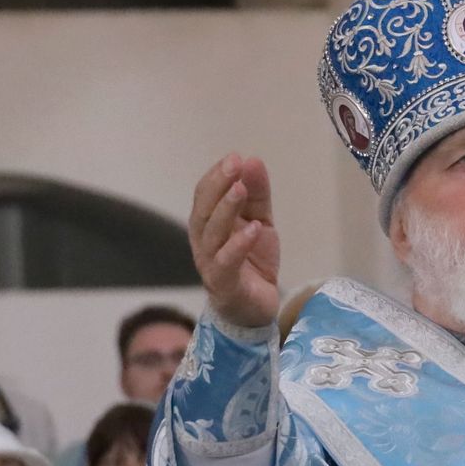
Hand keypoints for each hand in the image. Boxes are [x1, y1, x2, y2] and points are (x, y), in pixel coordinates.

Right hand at [189, 154, 280, 329]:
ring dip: (226, 209)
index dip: (217, 175)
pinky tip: (253, 229)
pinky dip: (238, 245)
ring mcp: (211, 264)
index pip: (204, 195)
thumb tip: (252, 160)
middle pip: (203, 210)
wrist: (257, 308)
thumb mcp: (261, 222)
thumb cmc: (253, 261)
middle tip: (235, 164)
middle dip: (218, 185)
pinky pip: (226, 263)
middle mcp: (203, 242)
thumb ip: (257, 195)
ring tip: (241, 189)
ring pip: (212, 234)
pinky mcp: (225, 285)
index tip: (235, 157)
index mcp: (208, 224)